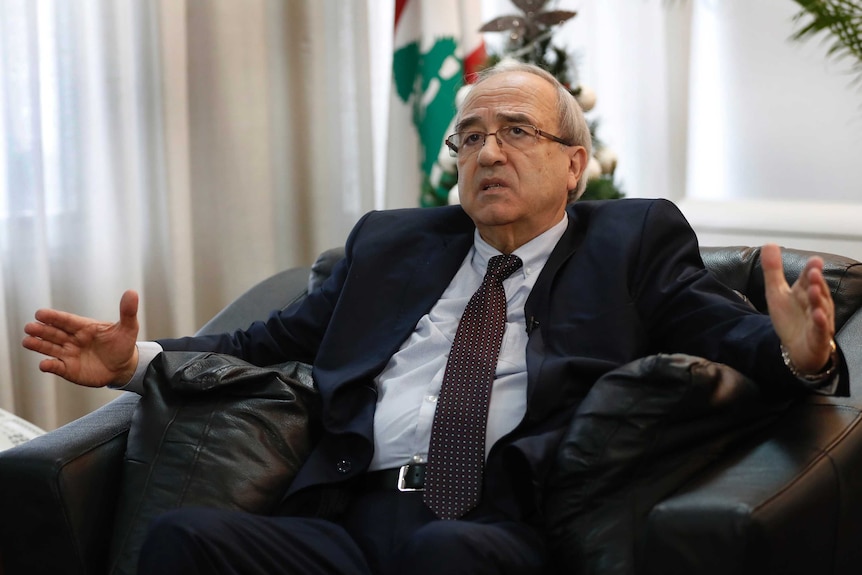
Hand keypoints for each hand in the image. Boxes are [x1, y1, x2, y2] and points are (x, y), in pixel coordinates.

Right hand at [22, 290, 139, 386]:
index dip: (54, 317)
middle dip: (41, 330)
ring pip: (50, 348)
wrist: (124, 367)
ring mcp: (69, 354)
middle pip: (54, 333)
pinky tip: (44, 364)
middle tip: (30, 327)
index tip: (40, 313)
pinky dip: (50, 366)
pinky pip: (57, 366)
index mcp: (84, 327)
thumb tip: (132, 293)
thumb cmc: (122, 345)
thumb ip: (127, 312)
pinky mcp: (69, 369)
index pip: (67, 321)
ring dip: (38, 345)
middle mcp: (73, 339)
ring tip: (27, 341)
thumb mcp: (128, 328)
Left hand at [761, 244, 834, 373]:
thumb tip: (769, 244)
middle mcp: (815, 304)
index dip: (810, 270)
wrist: (796, 348)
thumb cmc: (790, 318)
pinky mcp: (818, 337)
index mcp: (804, 292)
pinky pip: (821, 329)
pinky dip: (820, 322)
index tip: (814, 261)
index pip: (808, 278)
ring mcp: (819, 320)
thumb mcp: (776, 292)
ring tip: (813, 289)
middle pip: (816, 291)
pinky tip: (818, 315)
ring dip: (818, 299)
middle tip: (812, 272)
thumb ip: (773, 270)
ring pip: (821, 309)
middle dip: (815, 281)